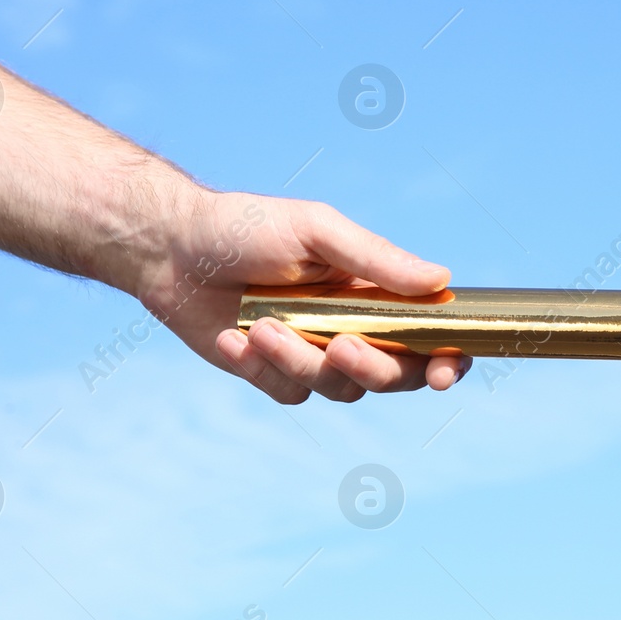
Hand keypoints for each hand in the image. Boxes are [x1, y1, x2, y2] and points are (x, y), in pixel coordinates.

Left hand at [133, 187, 469, 404]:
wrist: (171, 248)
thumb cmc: (248, 226)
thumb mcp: (317, 231)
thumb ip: (378, 260)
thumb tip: (442, 281)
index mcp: (376, 291)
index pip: (430, 334)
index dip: (449, 359)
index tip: (446, 373)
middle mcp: (355, 326)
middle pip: (394, 375)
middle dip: (373, 368)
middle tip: (341, 343)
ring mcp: (315, 354)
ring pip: (340, 389)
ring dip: (302, 361)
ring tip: (263, 326)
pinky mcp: (274, 373)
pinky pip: (290, 393)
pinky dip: (262, 368)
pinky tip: (233, 337)